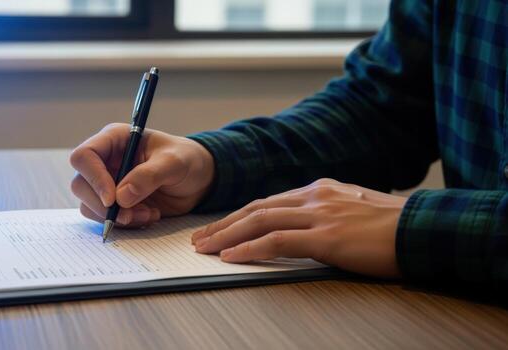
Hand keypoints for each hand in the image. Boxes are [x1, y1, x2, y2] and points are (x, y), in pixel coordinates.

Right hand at [70, 123, 214, 226]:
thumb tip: (122, 197)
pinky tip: (149, 216)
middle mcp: (106, 161)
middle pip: (80, 185)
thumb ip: (149, 176)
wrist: (197, 180)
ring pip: (90, 205)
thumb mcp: (174, 162)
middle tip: (129, 215)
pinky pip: (107, 219)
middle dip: (102, 205)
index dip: (94, 178)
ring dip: (117, 217)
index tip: (112, 199)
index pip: (85, 156)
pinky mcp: (116, 203)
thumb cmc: (186, 160)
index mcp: (115, 140)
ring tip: (148, 214)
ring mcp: (108, 183)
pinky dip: (126, 223)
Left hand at [191, 178, 406, 277]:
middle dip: (224, 224)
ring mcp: (319, 214)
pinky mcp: (327, 237)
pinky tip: (231, 256)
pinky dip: (250, 247)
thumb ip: (325, 213)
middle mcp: (314, 196)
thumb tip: (304, 227)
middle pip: (256, 208)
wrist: (425, 229)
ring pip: (260, 221)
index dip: (239, 216)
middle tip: (200, 239)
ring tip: (205, 249)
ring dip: (227, 235)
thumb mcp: (353, 210)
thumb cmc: (393, 226)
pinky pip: (277, 240)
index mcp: (319, 190)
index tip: (220, 228)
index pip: (268, 202)